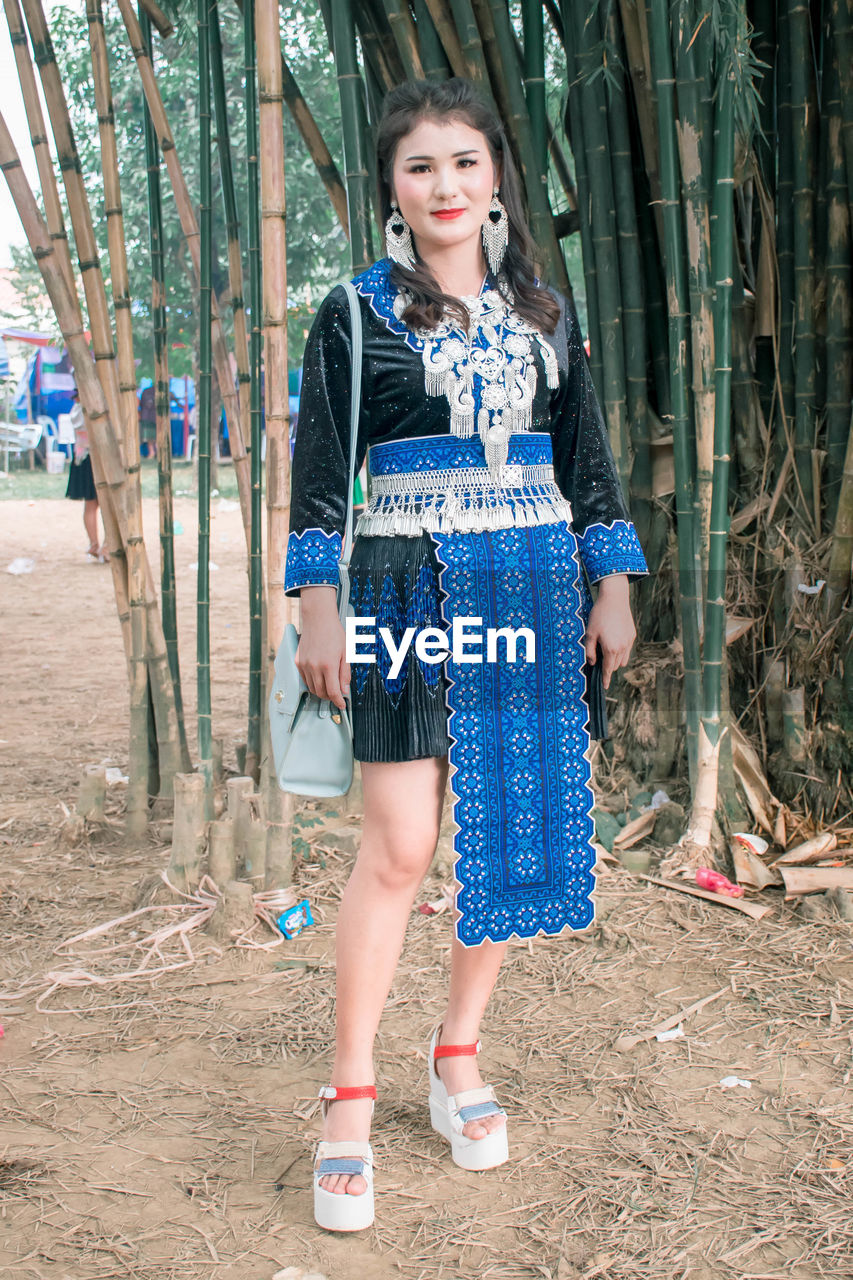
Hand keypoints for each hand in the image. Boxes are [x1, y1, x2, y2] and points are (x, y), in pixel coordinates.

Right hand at [296, 586, 350, 709]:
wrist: (318, 619)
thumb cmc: (334, 633)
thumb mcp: (346, 653)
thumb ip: (345, 674)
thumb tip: (344, 691)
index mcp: (328, 665)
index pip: (333, 692)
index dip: (338, 701)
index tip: (342, 705)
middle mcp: (314, 667)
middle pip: (321, 693)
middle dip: (330, 697)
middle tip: (337, 695)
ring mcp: (304, 665)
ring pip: (312, 688)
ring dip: (321, 691)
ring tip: (329, 687)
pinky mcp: (298, 662)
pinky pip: (305, 679)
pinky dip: (313, 683)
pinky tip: (320, 678)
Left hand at [584, 575, 635, 689]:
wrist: (614, 599)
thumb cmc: (599, 615)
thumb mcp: (590, 633)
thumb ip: (590, 651)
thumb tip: (592, 662)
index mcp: (611, 648)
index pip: (608, 669)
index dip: (605, 679)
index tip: (604, 686)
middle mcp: (622, 647)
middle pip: (615, 665)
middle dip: (607, 666)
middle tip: (598, 659)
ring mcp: (629, 641)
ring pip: (623, 659)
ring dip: (615, 660)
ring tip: (606, 650)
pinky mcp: (632, 635)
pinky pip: (627, 649)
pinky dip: (620, 651)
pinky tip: (613, 641)